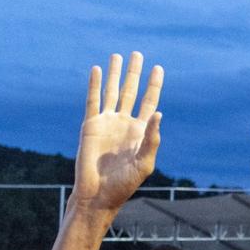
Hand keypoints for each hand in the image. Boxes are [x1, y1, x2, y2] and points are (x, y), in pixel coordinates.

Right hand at [71, 52, 163, 211]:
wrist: (97, 195)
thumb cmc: (123, 185)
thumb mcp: (144, 164)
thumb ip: (152, 139)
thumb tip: (158, 112)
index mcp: (139, 132)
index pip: (149, 102)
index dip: (154, 85)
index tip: (158, 68)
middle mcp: (123, 124)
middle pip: (131, 92)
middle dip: (135, 73)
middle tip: (138, 54)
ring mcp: (107, 123)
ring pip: (112, 92)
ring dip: (115, 74)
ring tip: (117, 56)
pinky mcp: (90, 125)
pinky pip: (93, 100)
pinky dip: (94, 85)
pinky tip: (97, 70)